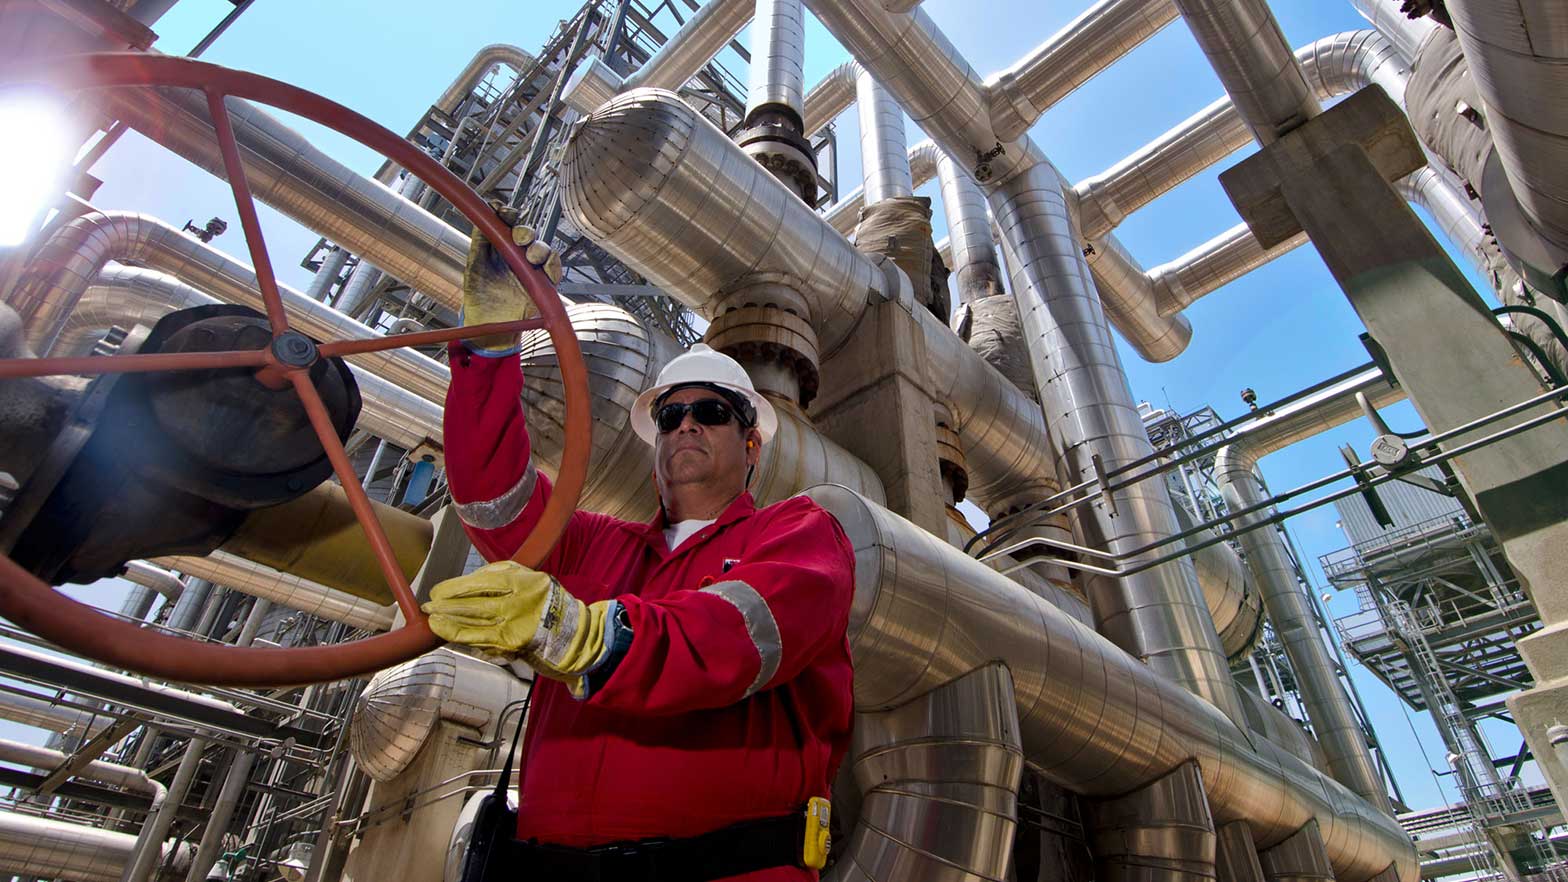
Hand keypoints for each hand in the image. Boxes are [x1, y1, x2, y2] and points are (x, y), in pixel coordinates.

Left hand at [423, 562, 608, 685]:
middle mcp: (517, 601)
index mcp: (521, 580)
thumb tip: (466, 586)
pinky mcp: (513, 644)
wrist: (576, 633)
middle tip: (429, 606)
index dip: (455, 588)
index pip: (480, 582)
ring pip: (474, 623)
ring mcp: (514, 624)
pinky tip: (450, 635)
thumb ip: (502, 577)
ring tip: (433, 621)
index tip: (439, 591)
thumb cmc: (549, 605)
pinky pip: (482, 640)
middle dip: (447, 605)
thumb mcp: (530, 580)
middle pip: (473, 602)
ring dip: (449, 623)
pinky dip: (464, 638)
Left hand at [461, 203, 562, 355]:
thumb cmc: (479, 297)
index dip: (508, 214)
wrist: (488, 326)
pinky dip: (553, 266)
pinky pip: (554, 270)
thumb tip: (481, 217)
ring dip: (540, 249)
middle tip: (519, 239)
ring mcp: (531, 268)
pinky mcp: (543, 284)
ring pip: (543, 249)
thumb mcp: (474, 265)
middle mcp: (517, 254)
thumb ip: (480, 241)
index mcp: (500, 247)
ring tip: (531, 258)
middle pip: (528, 234)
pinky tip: (546, 269)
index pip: (509, 223)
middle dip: (525, 232)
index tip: (503, 212)